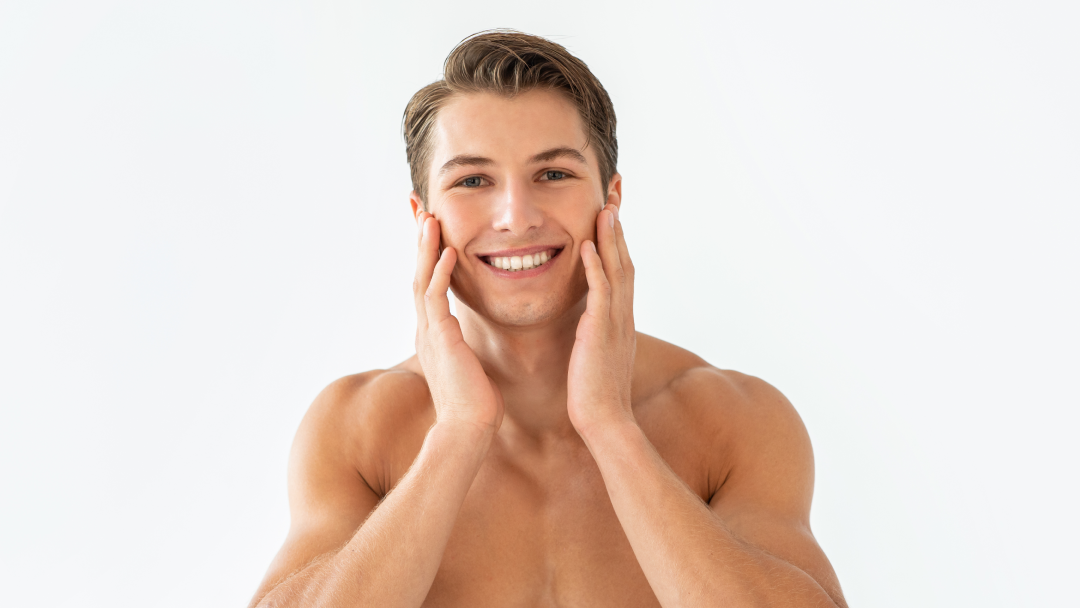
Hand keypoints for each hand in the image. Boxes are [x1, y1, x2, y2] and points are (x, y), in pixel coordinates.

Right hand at [413, 212, 504, 433]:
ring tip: (429, 217)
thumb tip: (473, 344)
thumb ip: (466, 348)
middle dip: (419, 241)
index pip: (427, 283)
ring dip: (425, 247)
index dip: (427, 253)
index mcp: (434, 333)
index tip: (430, 226)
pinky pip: (436, 299)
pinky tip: (447, 250)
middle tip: (418, 208)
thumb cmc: (475, 403)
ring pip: (422, 280)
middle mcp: (427, 328)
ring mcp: (430, 333)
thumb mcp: (469, 366)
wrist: (469, 429)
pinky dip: (440, 272)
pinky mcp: (441, 339)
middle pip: (418, 273)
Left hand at [567, 204, 636, 437]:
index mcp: (621, 318)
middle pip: (625, 259)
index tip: (612, 211)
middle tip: (615, 194)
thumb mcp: (597, 353)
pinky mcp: (601, 332)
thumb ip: (596, 331)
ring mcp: (615, 322)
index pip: (622, 268)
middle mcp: (623, 315)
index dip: (618, 238)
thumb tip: (589, 320)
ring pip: (617, 270)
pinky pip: (600, 293)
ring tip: (606, 207)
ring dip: (611, 237)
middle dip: (619, 226)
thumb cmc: (595, 392)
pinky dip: (595, 267)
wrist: (605, 421)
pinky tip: (588, 245)